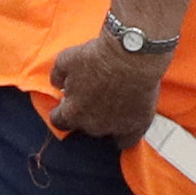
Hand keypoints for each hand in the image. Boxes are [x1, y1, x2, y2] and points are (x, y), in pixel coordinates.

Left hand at [43, 33, 157, 143]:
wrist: (133, 53)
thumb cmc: (97, 56)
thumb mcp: (66, 59)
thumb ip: (57, 76)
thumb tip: (58, 84)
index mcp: (71, 112)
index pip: (59, 120)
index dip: (63, 110)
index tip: (70, 100)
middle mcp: (91, 125)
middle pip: (84, 125)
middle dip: (86, 113)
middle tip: (96, 96)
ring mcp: (115, 127)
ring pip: (106, 132)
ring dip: (106, 120)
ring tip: (115, 102)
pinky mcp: (138, 124)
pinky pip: (128, 140)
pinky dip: (126, 134)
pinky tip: (127, 124)